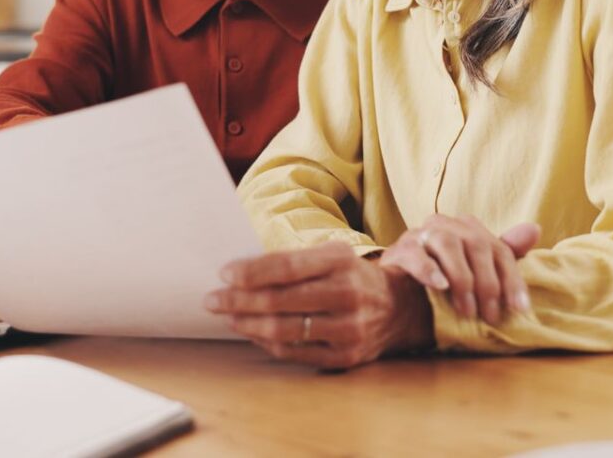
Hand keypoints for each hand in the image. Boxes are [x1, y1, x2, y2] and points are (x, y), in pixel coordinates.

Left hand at [207, 242, 433, 369]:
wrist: (399, 308)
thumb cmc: (351, 277)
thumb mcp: (331, 256)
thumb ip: (293, 261)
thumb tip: (240, 272)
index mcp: (341, 262)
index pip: (287, 266)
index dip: (252, 272)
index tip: (224, 274)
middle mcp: (347, 294)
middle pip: (281, 300)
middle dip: (239, 300)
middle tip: (213, 299)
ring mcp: (348, 328)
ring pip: (284, 330)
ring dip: (248, 324)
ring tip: (228, 317)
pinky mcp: (346, 356)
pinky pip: (295, 352)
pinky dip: (267, 343)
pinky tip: (252, 333)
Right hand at [378, 215, 539, 325]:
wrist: (394, 304)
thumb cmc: (439, 290)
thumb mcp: (475, 277)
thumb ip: (501, 257)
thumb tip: (534, 229)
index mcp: (466, 230)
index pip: (498, 248)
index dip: (512, 278)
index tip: (519, 309)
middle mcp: (444, 226)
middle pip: (475, 243)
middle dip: (488, 282)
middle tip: (490, 315)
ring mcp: (418, 235)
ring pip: (446, 242)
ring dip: (462, 277)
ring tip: (466, 310)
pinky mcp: (397, 251)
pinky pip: (415, 253)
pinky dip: (429, 269)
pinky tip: (440, 287)